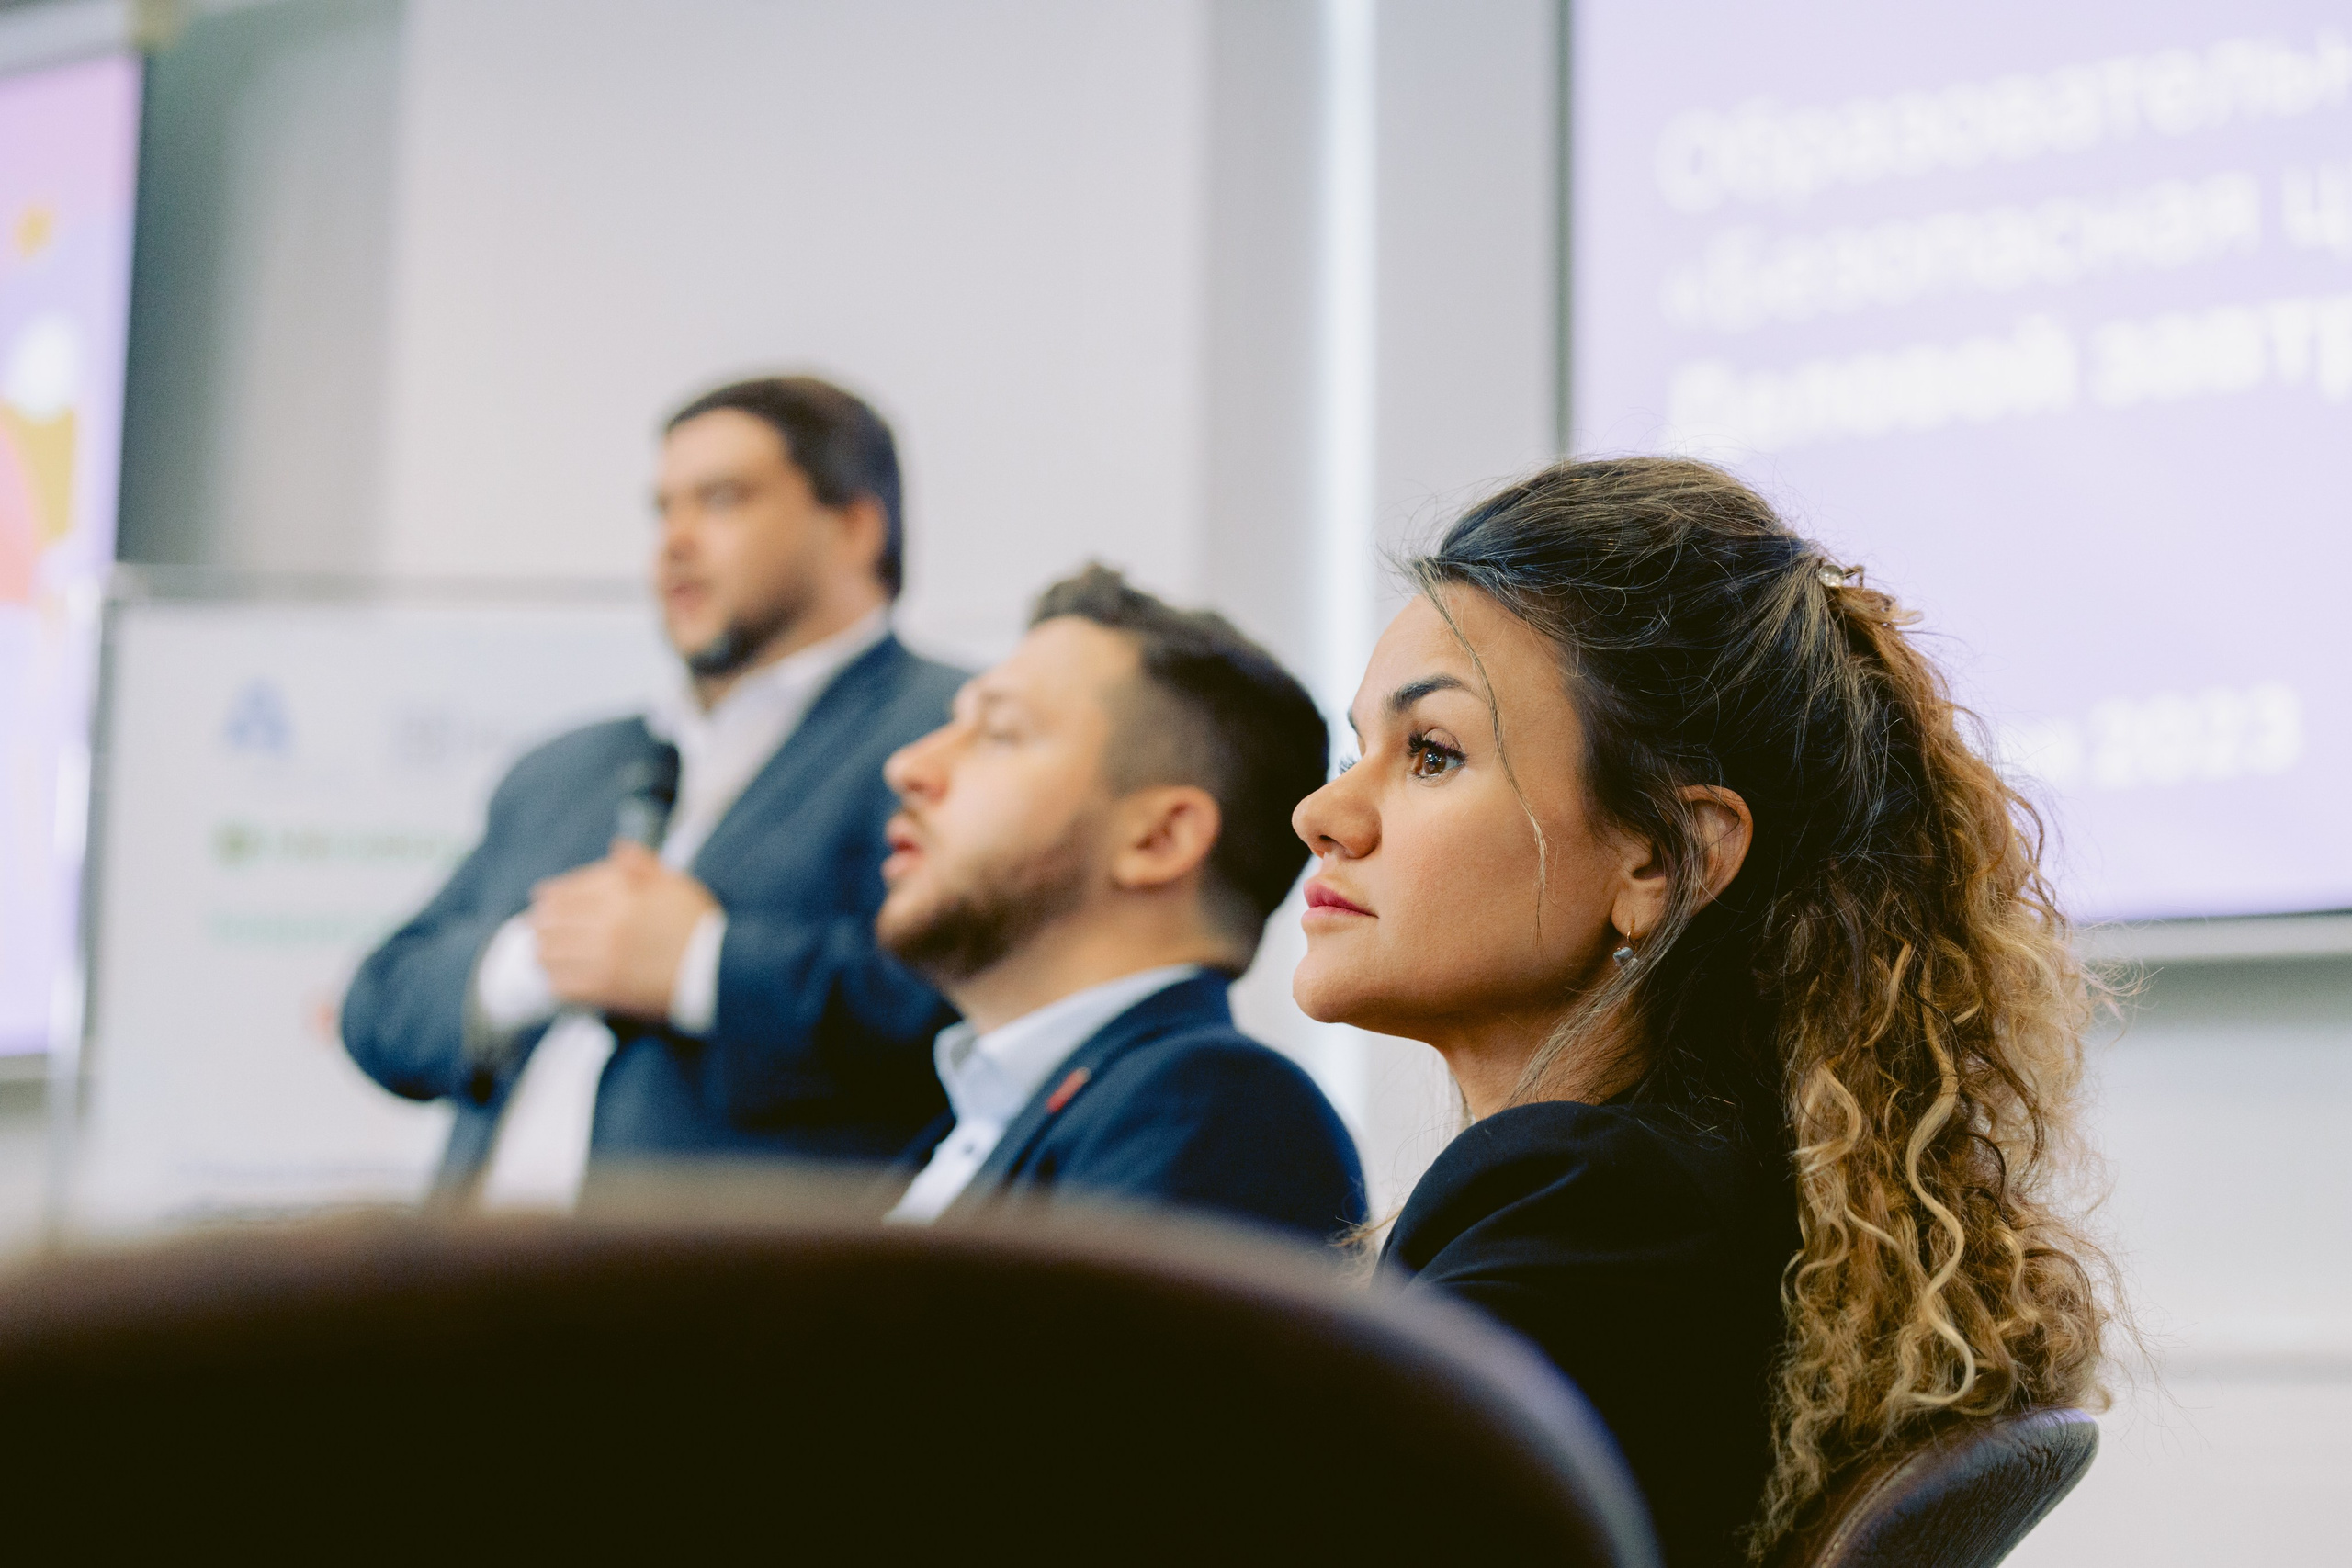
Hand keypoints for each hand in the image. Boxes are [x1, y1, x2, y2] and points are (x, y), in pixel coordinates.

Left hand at [530, 840, 719, 1019]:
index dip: (552, 893)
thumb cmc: (700, 924)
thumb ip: (643, 864)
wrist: (719, 970)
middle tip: (536, 926)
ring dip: (543, 951)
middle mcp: (606, 923)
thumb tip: (616, 848)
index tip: (542, 898)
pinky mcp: (606, 989)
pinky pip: (563, 985)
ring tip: (540, 952)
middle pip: (554, 920)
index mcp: (622, 893)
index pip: (570, 889)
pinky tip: (556, 979)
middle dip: (542, 922)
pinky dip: (555, 981)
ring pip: (551, 953)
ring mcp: (603, 957)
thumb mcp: (677, 883)